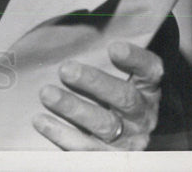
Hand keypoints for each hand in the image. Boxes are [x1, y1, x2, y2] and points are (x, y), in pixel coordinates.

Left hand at [32, 41, 162, 150]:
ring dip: (73, 108)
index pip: (149, 70)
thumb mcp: (113, 77)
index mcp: (147, 89)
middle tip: (66, 70)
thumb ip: (98, 58)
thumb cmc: (107, 96)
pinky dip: (62, 134)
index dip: (135, 59)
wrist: (118, 141)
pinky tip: (41, 120)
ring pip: (104, 125)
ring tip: (47, 93)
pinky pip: (86, 149)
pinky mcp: (110, 158)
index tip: (114, 47)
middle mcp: (142, 115)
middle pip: (125, 97)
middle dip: (94, 82)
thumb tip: (68, 33)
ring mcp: (128, 140)